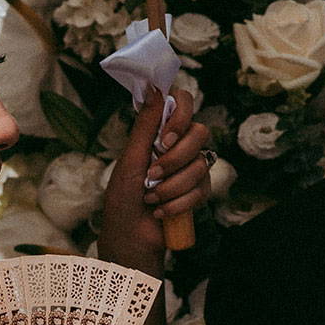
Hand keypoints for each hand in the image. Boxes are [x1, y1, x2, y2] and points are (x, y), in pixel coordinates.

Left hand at [99, 88, 211, 269]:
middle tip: (152, 173)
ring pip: (201, 163)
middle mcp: (178, 146)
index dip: (181, 116)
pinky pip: (202, 188)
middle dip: (175, 158)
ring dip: (172, 185)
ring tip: (151, 197)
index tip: (164, 138)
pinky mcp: (198, 191)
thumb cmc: (122, 199)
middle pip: (200, 132)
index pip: (184, 103)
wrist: (129, 237)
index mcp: (159, 133)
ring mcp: (191, 168)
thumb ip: (145, 124)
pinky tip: (160, 211)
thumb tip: (155, 87)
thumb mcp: (130, 159)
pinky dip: (178, 203)